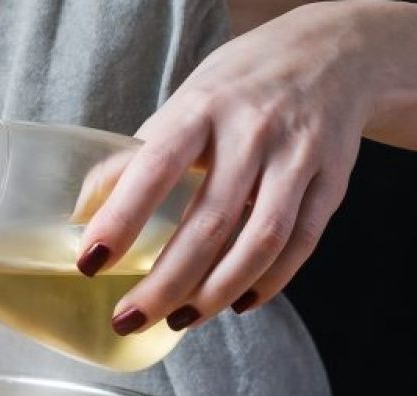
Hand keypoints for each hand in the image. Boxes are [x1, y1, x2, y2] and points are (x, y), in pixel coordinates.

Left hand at [78, 2, 368, 332]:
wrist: (333, 54)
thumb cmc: (242, 86)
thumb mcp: (185, 102)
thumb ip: (140, 154)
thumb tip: (83, 210)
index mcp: (203, 107)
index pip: (155, 168)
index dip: (121, 219)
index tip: (91, 263)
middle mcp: (253, 131)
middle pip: (209, 222)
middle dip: (164, 283)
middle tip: (130, 319)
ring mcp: (298, 157)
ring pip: (259, 242)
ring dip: (215, 293)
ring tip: (180, 320)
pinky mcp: (333, 182)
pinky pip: (300, 245)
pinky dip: (267, 283)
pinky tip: (235, 303)